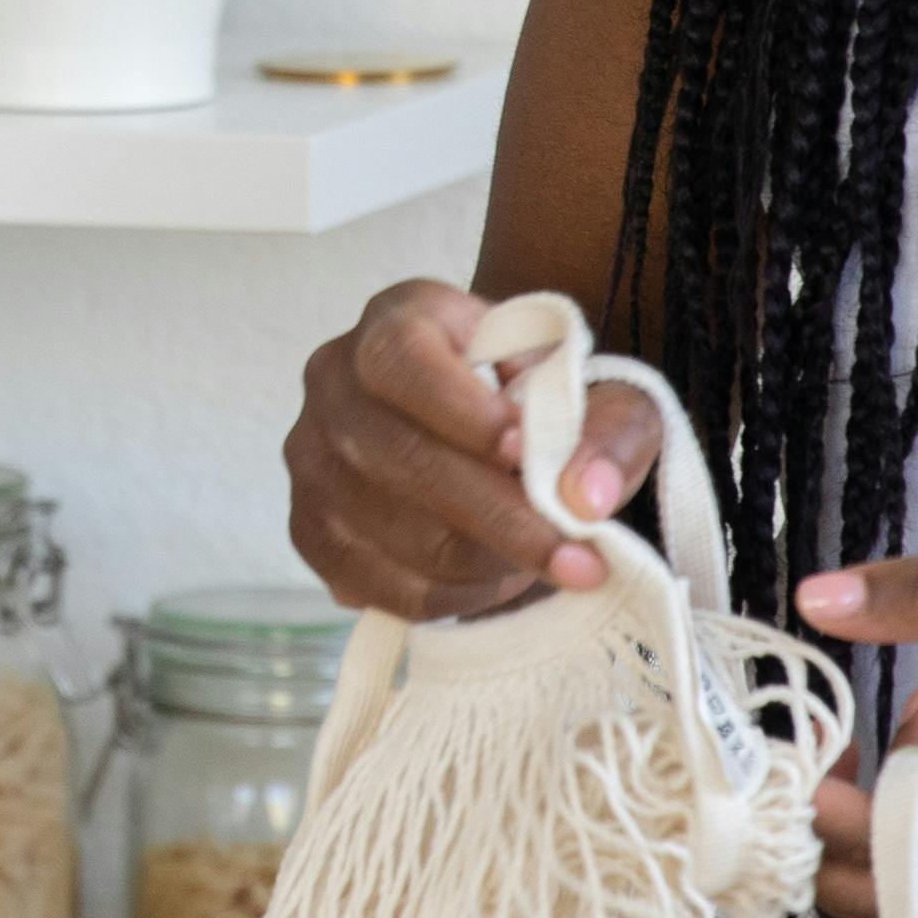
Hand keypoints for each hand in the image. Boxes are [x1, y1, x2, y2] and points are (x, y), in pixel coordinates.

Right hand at [284, 279, 666, 621]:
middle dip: (503, 521)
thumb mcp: (597, 397)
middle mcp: (334, 381)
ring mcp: (312, 460)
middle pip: (403, 460)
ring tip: (542, 562)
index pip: (405, 362)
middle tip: (583, 562)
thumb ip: (607, 433)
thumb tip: (587, 497)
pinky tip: (493, 579)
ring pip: (397, 535)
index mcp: (398, 320)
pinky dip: (450, 597)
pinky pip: (379, 585)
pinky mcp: (310, 530)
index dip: (462, 412)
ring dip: (486, 564)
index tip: (527, 454)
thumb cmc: (543, 408)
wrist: (487, 441)